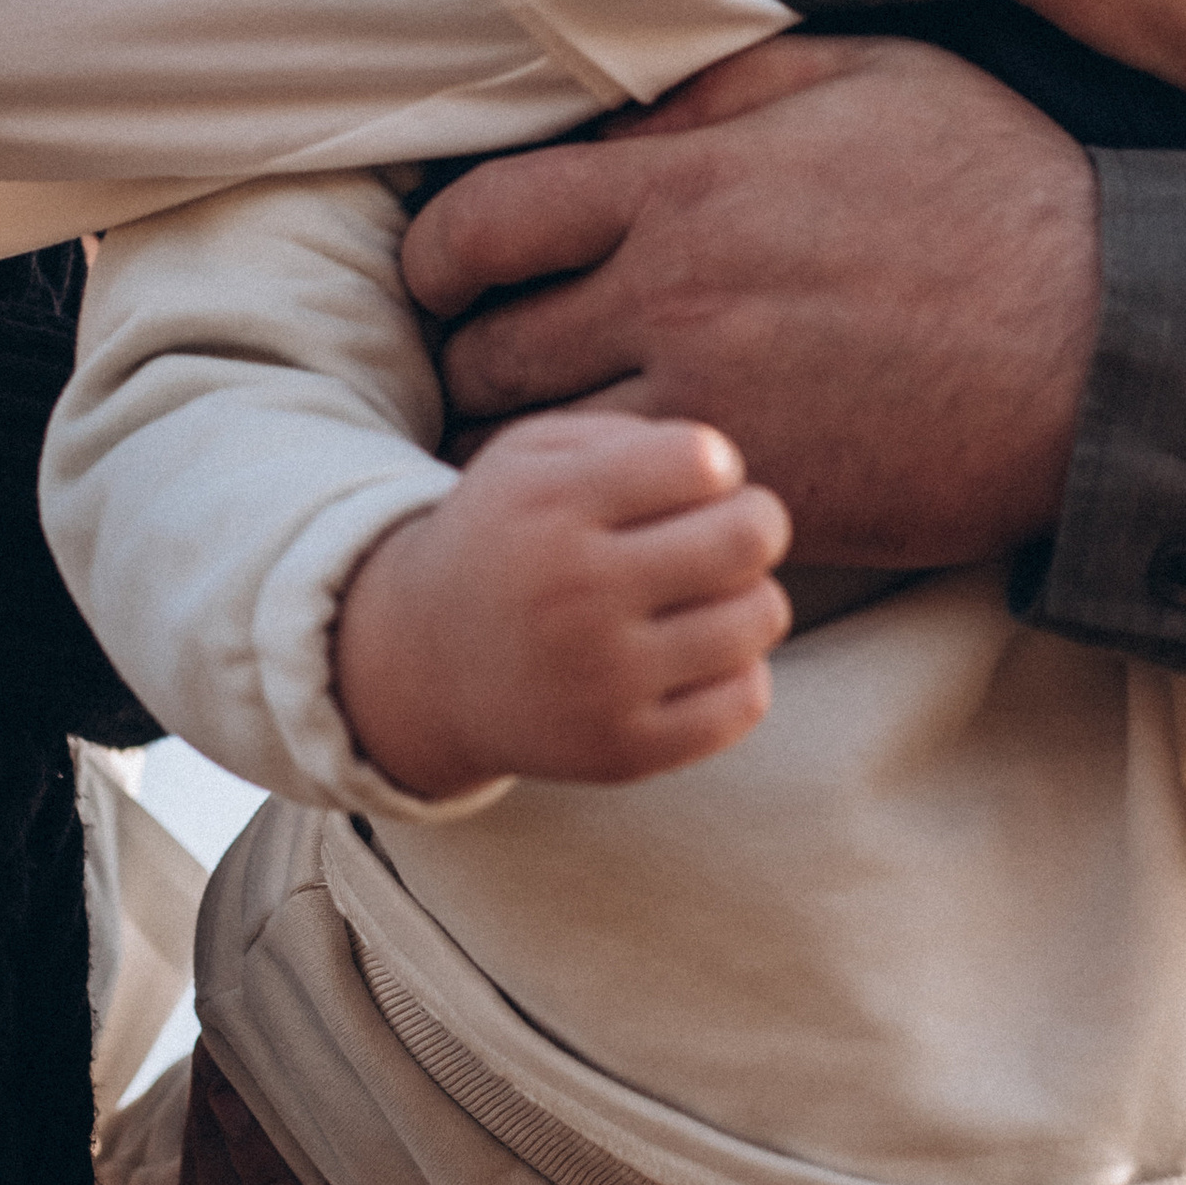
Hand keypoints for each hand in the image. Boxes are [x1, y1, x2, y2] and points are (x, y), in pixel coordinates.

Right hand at [333, 412, 790, 795]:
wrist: (424, 666)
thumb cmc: (506, 538)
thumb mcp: (528, 456)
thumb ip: (627, 434)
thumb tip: (726, 471)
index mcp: (551, 506)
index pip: (701, 462)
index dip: (714, 465)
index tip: (690, 483)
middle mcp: (575, 593)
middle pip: (749, 537)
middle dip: (757, 522)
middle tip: (729, 534)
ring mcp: (600, 681)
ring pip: (762, 615)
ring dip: (750, 597)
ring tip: (708, 596)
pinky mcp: (624, 750)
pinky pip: (747, 698)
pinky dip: (739, 670)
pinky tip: (697, 657)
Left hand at [406, 35, 1100, 570]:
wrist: (1112, 340)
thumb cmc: (998, 191)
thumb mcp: (863, 78)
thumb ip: (719, 82)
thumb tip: (612, 106)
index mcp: (683, 190)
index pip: (479, 225)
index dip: (441, 253)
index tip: (452, 268)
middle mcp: (674, 304)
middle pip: (483, 351)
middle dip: (467, 353)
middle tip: (489, 354)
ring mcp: (714, 413)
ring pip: (536, 452)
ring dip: (521, 444)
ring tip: (541, 432)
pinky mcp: (762, 495)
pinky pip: (630, 511)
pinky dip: (607, 504)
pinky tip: (626, 485)